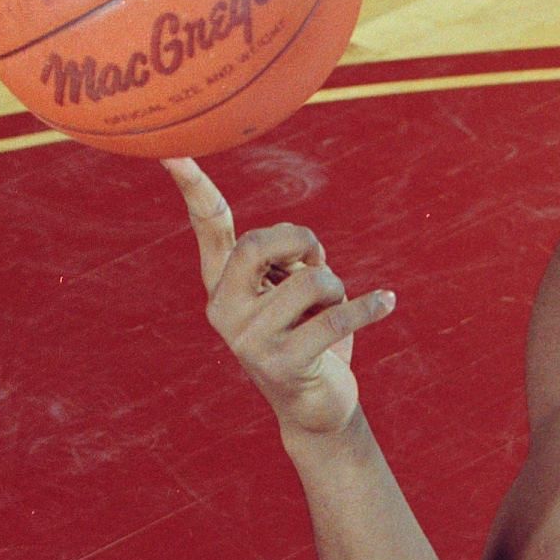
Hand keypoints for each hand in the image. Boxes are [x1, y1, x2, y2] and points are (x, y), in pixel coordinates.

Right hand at [167, 157, 396, 440]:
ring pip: (310, 281)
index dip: (194, 189)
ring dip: (337, 287)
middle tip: (319, 261)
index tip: (171, 152)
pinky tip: (388, 302)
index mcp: (222, 284)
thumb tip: (304, 248)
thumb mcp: (296, 290)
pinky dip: (369, 306)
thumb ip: (291, 259)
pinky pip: (336, 318)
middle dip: (304, 241)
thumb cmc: (309, 337)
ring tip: (334, 307)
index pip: (209, 228)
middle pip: (262, 244)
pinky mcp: (281, 365)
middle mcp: (223, 309)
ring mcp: (248, 340)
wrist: (316, 407)